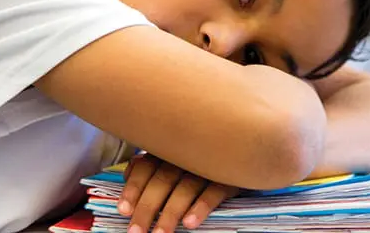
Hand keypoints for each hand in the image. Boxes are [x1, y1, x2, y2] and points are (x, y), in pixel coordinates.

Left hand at [118, 153, 237, 232]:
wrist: (246, 145)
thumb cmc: (200, 157)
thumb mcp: (175, 156)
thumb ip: (151, 163)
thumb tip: (127, 175)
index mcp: (169, 148)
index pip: (145, 166)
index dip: (133, 188)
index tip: (123, 210)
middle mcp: (186, 153)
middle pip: (162, 180)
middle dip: (147, 208)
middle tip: (136, 232)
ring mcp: (208, 163)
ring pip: (185, 187)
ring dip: (171, 213)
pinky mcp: (230, 175)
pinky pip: (214, 191)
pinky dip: (201, 207)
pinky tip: (190, 223)